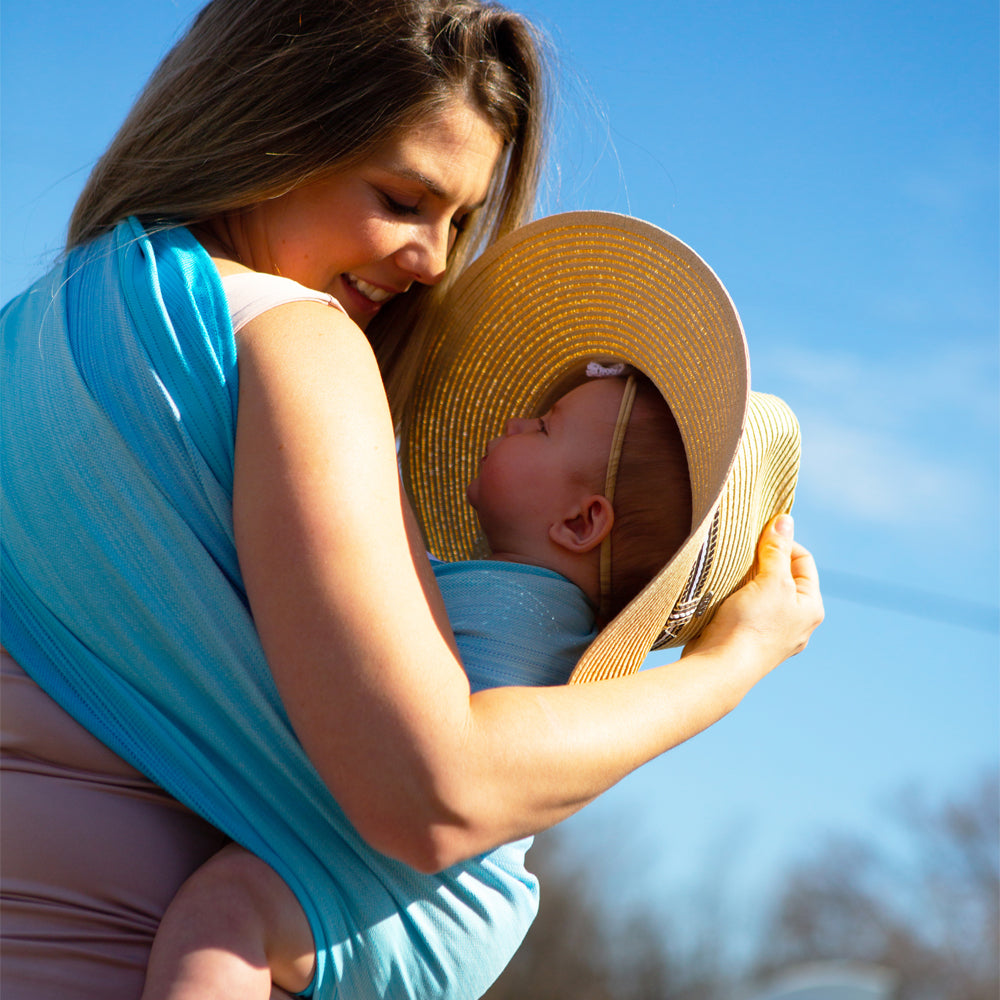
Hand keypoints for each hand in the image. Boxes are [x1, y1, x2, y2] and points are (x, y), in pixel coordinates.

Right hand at [683, 514, 823, 670]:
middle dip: (763, 561)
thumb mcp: (770, 581)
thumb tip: (785, 519)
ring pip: (762, 593)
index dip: (782, 543)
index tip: (758, 537)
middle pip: (783, 576)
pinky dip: (736, 596)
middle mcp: (797, 622)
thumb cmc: (751, 625)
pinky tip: (723, 594)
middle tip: (743, 555)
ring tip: (732, 574)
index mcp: (811, 607)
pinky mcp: (748, 639)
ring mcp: (773, 633)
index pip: (802, 560)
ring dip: (748, 579)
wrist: (721, 667)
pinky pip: (746, 608)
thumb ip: (777, 550)